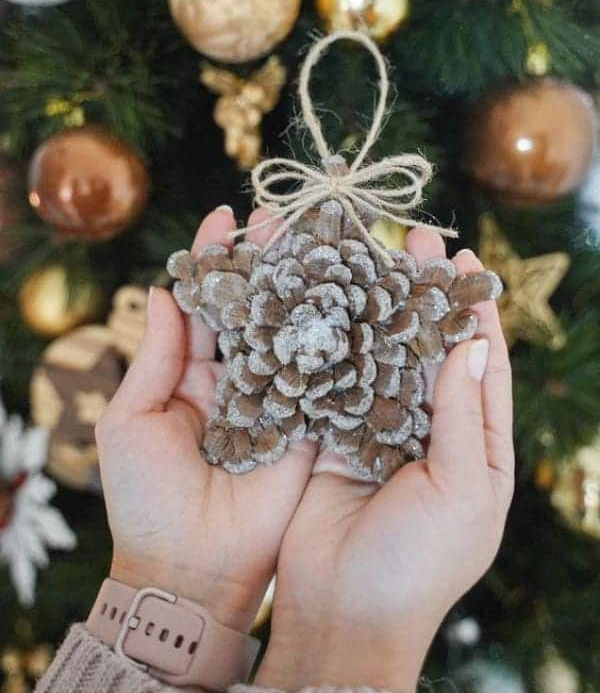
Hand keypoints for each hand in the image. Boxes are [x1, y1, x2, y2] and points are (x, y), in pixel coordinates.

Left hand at [95, 206, 314, 632]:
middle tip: (284, 214)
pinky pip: (325, 376)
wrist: (192, 568)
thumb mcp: (134, 419)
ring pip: (294, 331)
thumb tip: (160, 289)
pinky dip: (340, 339)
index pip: (208, 303)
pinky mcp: (310, 424)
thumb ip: (155, 354)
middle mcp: (241, 377)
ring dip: (308, 287)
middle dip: (270, 260)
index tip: (225, 216)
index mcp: (195, 372)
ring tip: (324, 238)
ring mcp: (279, 398)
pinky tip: (356, 296)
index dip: (216, 260)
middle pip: (258, 307)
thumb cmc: (146, 497)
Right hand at [256, 228, 513, 690]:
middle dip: (422, 294)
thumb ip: (465, 414)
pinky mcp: (332, 433)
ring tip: (368, 253)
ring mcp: (377, 428)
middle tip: (413, 238)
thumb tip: (473, 342)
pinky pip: (337, 377)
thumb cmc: (418, 563)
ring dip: (376, 308)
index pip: (481, 362)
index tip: (461, 260)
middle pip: (428, 347)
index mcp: (475, 444)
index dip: (473, 309)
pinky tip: (326, 300)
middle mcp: (428, 428)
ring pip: (380, 353)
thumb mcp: (462, 490)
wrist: (342, 613)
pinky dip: (334, 341)